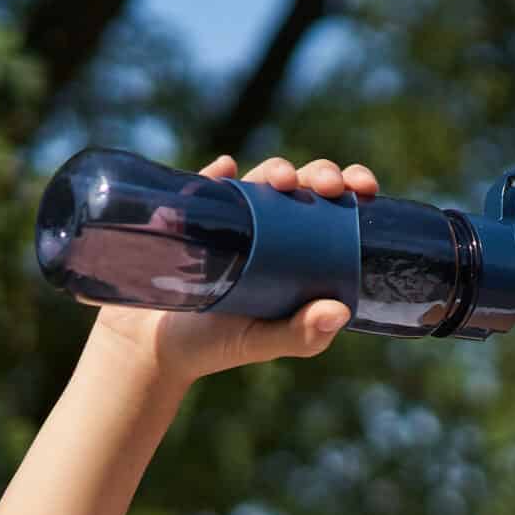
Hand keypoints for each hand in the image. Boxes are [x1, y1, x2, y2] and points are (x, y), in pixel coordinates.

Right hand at [84, 153, 379, 385]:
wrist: (151, 345)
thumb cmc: (218, 344)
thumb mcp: (265, 342)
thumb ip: (302, 334)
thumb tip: (340, 311)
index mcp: (301, 252)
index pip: (335, 212)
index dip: (352, 189)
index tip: (363, 187)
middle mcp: (271, 229)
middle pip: (303, 187)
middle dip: (320, 173)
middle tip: (326, 186)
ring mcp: (231, 219)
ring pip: (261, 180)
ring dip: (276, 170)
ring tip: (281, 181)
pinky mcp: (192, 215)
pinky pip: (204, 186)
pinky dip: (216, 175)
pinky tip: (224, 168)